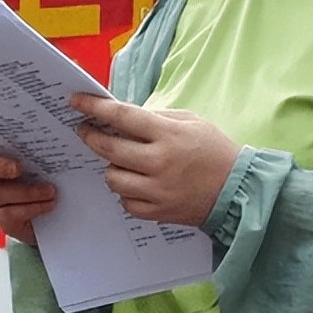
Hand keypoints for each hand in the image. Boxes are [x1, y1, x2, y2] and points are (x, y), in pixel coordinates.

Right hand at [0, 153, 55, 245]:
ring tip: (51, 191)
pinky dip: (31, 208)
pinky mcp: (6, 220)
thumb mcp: (59, 162)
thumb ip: (55, 146)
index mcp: (9, 156)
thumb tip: (74, 124)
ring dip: (27, 192)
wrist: (62, 215)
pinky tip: (49, 205)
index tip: (13, 149)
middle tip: (18, 169)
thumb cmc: (60, 179)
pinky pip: (8, 214)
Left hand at [71, 94, 240, 227]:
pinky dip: (127, 191)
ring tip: (124, 161)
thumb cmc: (214, 150)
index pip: (123, 117)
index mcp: (169, 135)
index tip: (76, 101)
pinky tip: (139, 183)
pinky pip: (125, 201)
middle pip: (109, 148)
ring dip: (112, 166)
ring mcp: (157, 190)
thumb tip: (123, 117)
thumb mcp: (192, 122)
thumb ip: (158, 118)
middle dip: (91, 136)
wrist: (236, 189)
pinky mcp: (156, 211)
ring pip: (112, 177)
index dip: (95, 107)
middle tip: (85, 130)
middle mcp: (160, 162)